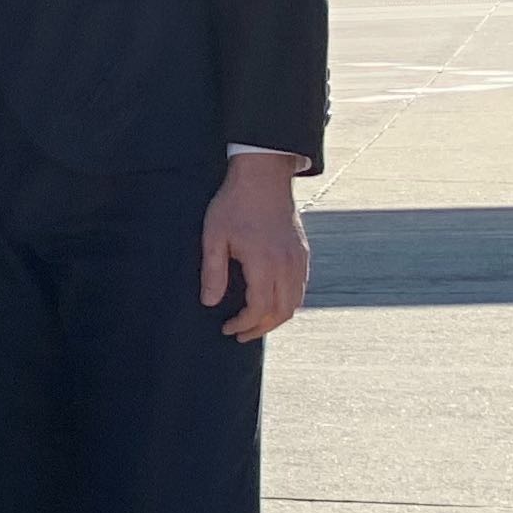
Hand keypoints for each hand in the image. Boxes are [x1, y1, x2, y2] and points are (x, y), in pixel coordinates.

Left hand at [202, 151, 309, 338]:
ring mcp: (299, 258)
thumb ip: (213, 271)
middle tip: (241, 335)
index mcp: (265, 262)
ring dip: (276, 317)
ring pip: (296, 302)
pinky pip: (301, 287)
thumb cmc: (234, 205)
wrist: (263, 178)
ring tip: (255, 324)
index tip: (228, 329)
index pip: (260, 308)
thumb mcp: (214, 236)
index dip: (244, 324)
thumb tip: (210, 302)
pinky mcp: (303, 252)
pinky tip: (271, 303)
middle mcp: (288, 264)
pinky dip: (288, 302)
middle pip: (283, 311)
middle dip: (262, 328)